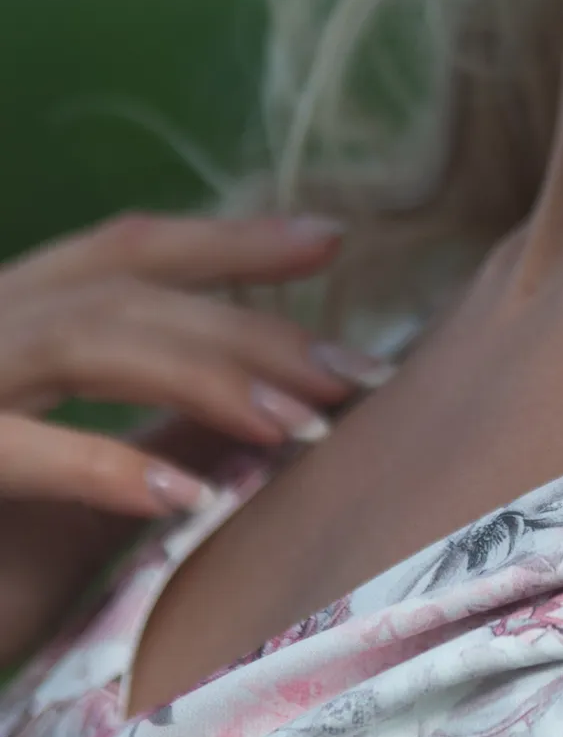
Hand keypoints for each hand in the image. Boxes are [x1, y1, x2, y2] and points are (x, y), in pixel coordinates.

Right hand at [0, 210, 389, 520]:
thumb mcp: (75, 496)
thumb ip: (157, 438)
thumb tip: (275, 406)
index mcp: (10, 313)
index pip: (128, 246)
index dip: (228, 236)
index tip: (332, 240)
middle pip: (127, 289)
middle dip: (249, 322)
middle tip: (354, 370)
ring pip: (86, 336)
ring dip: (201, 373)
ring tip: (299, 423)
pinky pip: (13, 447)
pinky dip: (102, 468)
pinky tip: (185, 499)